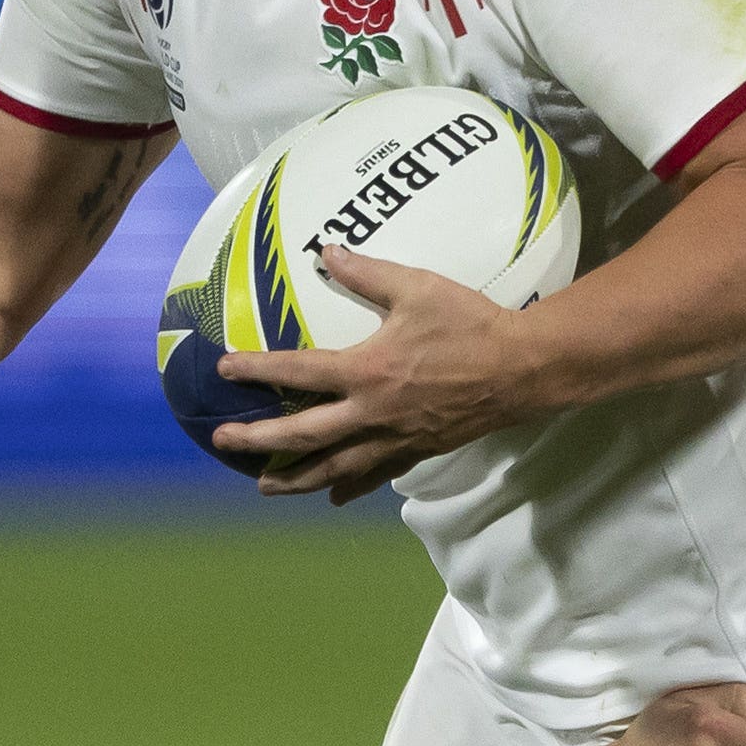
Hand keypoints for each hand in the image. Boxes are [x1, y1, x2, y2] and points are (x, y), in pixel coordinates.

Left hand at [209, 250, 530, 502]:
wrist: (522, 370)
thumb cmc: (471, 324)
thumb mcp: (417, 288)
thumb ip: (367, 272)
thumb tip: (327, 250)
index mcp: (367, 371)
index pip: (298, 371)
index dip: (256, 370)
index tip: (224, 370)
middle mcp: (373, 413)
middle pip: (303, 435)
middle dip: (259, 441)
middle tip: (223, 443)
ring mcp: (395, 438)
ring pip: (335, 468)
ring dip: (295, 479)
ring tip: (264, 487)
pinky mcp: (417, 451)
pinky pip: (375, 475)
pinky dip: (350, 487)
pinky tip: (333, 495)